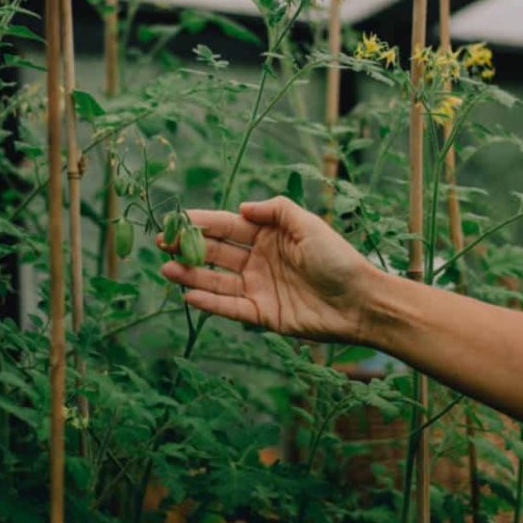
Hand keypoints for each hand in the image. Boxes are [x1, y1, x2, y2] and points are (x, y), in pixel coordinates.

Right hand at [158, 196, 378, 343]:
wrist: (361, 301)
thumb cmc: (339, 259)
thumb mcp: (308, 224)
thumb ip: (276, 210)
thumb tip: (242, 207)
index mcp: (269, 236)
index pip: (228, 226)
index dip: (202, 223)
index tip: (176, 219)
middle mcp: (259, 260)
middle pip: (217, 253)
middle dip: (189, 247)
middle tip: (161, 244)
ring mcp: (259, 288)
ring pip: (217, 280)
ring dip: (191, 274)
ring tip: (167, 268)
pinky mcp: (262, 314)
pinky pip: (230, 307)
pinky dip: (209, 302)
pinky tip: (189, 293)